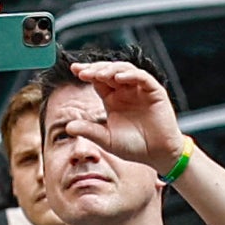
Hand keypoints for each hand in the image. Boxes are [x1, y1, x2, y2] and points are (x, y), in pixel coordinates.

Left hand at [66, 58, 182, 169]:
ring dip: (111, 69)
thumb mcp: (107, 139)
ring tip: (99, 74)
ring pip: (125, 70)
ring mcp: (140, 89)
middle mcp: (125, 91)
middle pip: (109, 71)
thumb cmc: (133, 147)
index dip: (87, 72)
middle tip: (83, 71)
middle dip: (96, 69)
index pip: (97, 80)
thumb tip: (67, 127)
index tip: (74, 69)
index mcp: (112, 99)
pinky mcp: (154, 92)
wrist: (157, 155)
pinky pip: (142, 78)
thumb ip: (89, 131)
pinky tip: (119, 78)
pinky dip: (131, 75)